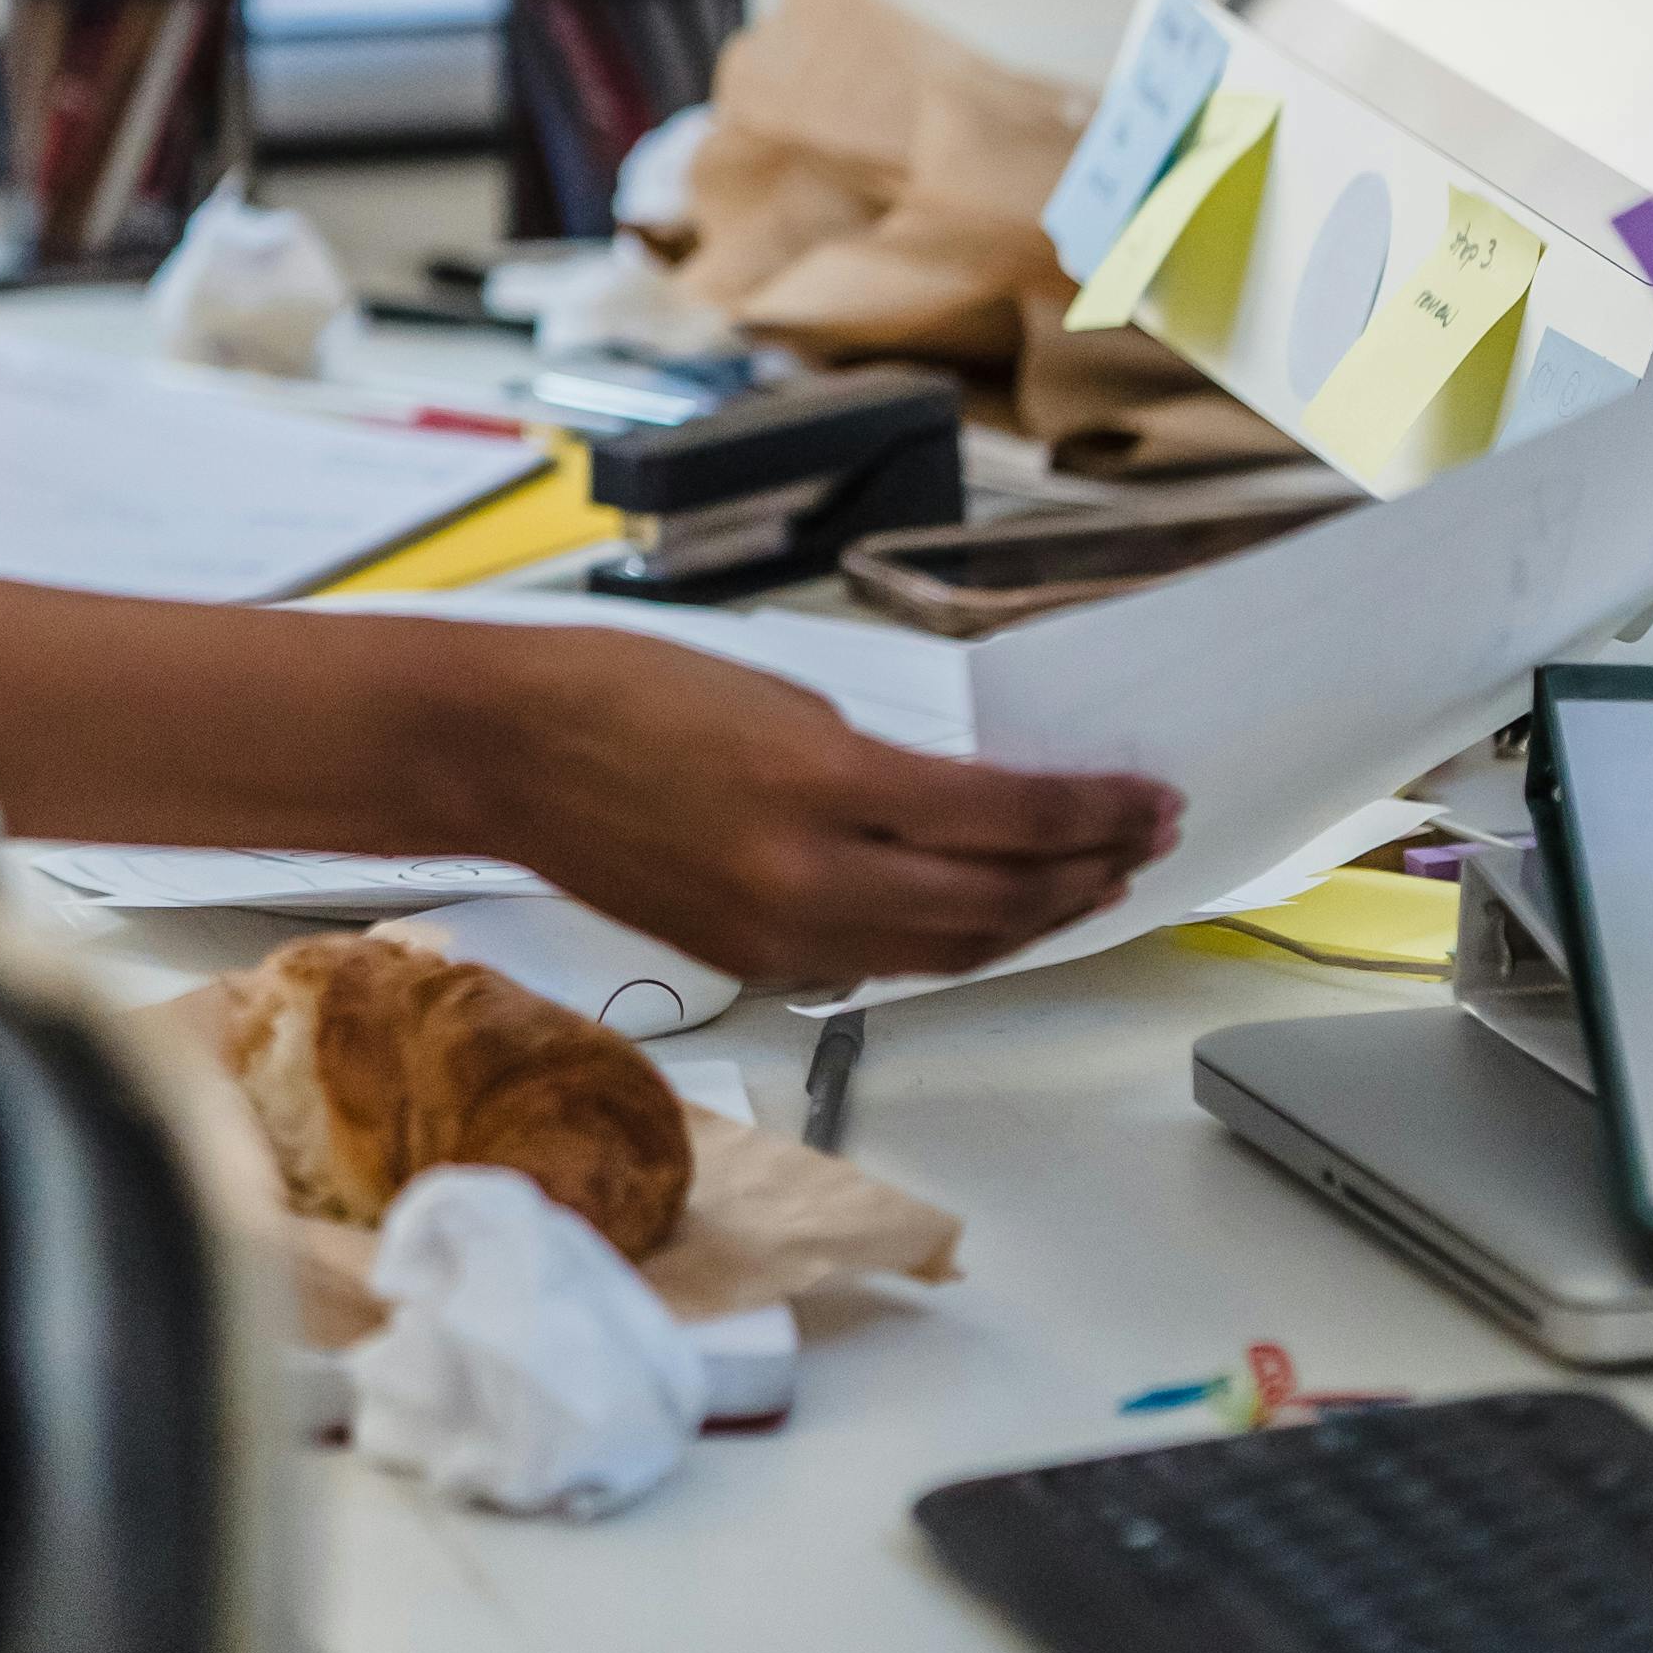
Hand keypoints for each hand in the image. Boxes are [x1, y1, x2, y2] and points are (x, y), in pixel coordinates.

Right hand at [439, 623, 1181, 984]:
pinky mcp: (749, 960)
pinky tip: (984, 915)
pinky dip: (947, 941)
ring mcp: (778, 934)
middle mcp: (809, 879)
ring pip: (946, 951)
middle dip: (1084, 873)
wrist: (505, 750)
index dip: (1093, 815)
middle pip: (993, 902)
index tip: (1147, 798)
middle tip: (1144, 841)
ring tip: (1091, 886)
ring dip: (1031, 919)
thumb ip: (877, 767)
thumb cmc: (624, 689)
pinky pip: (878, 963)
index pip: (1006, 820)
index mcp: (823, 787)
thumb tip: (963, 812)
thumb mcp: (783, 696)